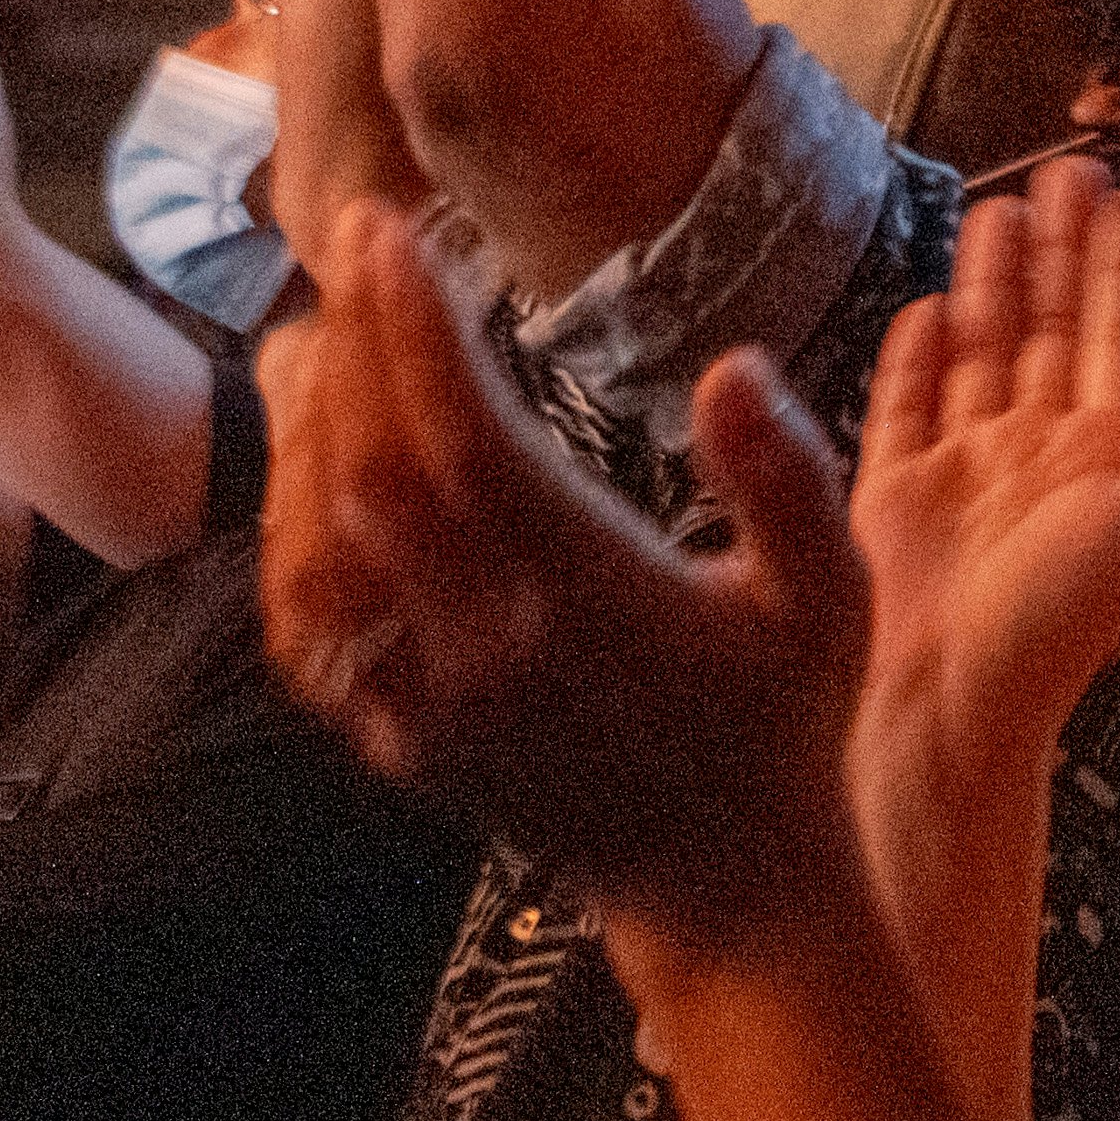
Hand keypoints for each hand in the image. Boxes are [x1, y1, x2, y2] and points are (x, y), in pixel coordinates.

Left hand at [258, 191, 873, 965]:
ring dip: (306, 428)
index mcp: (592, 598)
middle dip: (351, 344)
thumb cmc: (787, 722)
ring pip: (321, 548)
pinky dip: (287, 532)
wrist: (729, 891)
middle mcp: (491, 652)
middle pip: (374, 474)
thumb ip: (787, 476)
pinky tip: (305, 463)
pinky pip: (309, 628)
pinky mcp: (401, 743)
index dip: (415, 330)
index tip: (389, 230)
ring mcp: (431, 705)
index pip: (470, 442)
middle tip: (351, 244)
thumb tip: (731, 365)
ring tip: (315, 332)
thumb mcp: (832, 594)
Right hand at [848, 162, 1119, 873]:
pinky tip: (933, 305)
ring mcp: (966, 468)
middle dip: (1064, 249)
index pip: (1119, 335)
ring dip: (996, 278)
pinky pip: (908, 404)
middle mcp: (1039, 453)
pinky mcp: (896, 491)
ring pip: (985, 348)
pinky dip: (918, 353)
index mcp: (1105, 458)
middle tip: (1070, 170)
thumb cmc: (1059, 628)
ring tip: (1005, 205)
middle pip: (1054, 325)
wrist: (952, 703)